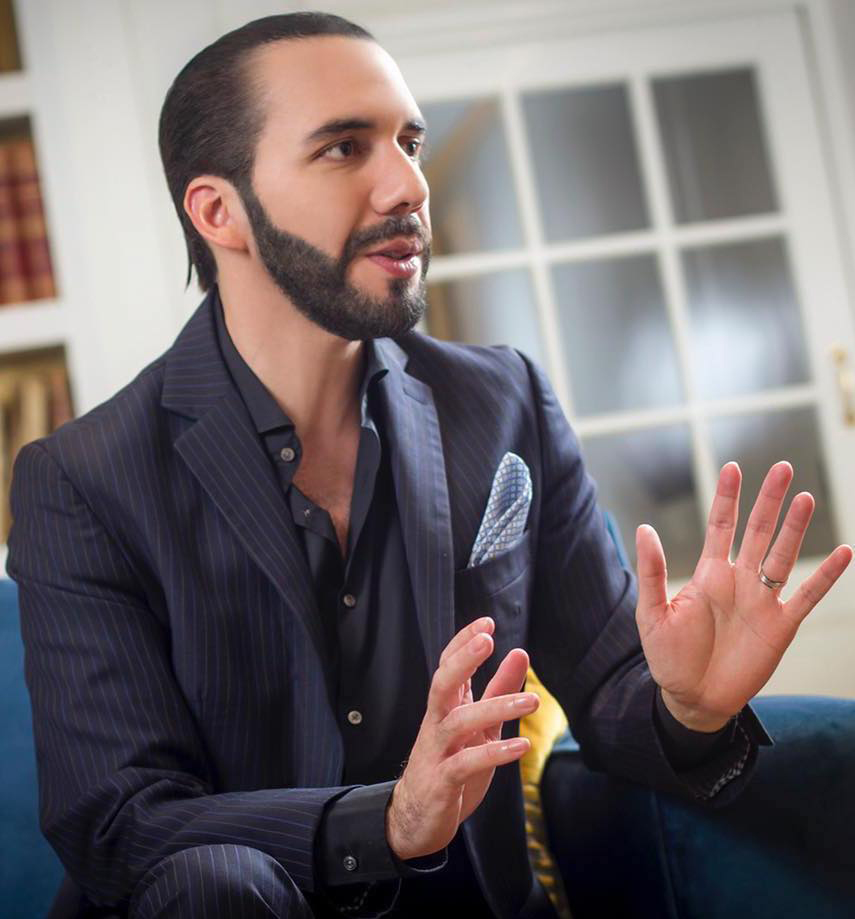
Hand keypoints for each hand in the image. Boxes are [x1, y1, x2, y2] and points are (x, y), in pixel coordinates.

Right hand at [385, 617, 536, 860]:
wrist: (417, 818)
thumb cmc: (451, 763)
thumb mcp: (481, 724)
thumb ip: (499, 689)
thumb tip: (520, 652)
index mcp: (445, 706)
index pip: (448, 665)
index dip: (464, 642)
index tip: (487, 622)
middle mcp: (437, 723)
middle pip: (443, 683)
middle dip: (463, 660)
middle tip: (488, 640)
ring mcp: (437, 751)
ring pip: (459, 722)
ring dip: (495, 708)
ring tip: (532, 701)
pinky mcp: (442, 781)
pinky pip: (466, 763)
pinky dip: (494, 753)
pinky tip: (522, 745)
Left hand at [635, 460, 852, 731]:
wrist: (692, 699)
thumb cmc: (668, 657)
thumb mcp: (652, 613)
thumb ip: (652, 571)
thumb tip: (645, 528)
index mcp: (708, 574)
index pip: (721, 526)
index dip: (728, 498)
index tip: (733, 468)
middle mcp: (738, 581)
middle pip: (757, 531)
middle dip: (768, 500)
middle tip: (782, 467)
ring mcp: (762, 601)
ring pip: (783, 555)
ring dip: (795, 528)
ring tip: (806, 497)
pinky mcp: (781, 627)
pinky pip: (807, 596)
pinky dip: (825, 575)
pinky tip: (843, 551)